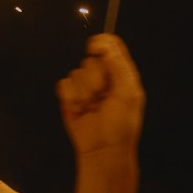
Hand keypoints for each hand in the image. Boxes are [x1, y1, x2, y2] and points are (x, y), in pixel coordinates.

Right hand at [58, 35, 144, 162]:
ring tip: (93, 109)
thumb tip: (106, 46)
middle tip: (104, 99)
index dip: (102, 43)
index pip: (112, 45)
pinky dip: (72, 99)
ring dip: (85, 93)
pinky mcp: (70, 96)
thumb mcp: (128, 95)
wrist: (103, 149)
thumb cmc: (121, 125)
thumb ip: (119, 68)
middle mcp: (102, 76)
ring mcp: (85, 85)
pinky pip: (64, 85)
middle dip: (96, 80)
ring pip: (77, 73)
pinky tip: (80, 110)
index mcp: (121, 73)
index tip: (95, 48)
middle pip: (91, 59)